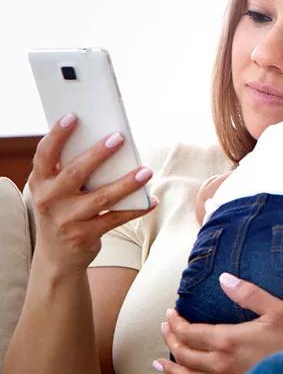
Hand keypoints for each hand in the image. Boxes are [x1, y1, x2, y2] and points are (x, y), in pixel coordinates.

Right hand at [28, 113, 157, 271]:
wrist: (57, 256)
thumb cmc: (63, 211)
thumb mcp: (57, 191)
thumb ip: (71, 170)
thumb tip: (107, 142)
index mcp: (41, 182)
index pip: (45, 154)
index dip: (57, 135)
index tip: (72, 117)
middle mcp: (50, 200)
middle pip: (76, 173)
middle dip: (98, 154)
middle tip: (119, 138)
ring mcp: (67, 220)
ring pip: (101, 198)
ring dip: (126, 183)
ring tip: (146, 171)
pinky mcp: (85, 236)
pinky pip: (116, 219)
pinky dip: (136, 209)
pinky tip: (151, 200)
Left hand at [155, 272, 282, 373]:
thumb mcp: (276, 308)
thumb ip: (248, 293)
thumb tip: (224, 279)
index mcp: (229, 340)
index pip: (190, 333)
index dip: (176, 323)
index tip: (170, 313)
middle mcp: (222, 363)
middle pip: (185, 354)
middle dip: (171, 340)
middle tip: (164, 329)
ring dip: (172, 368)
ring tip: (159, 363)